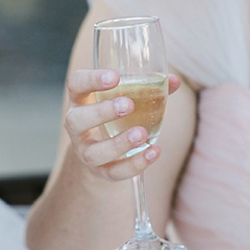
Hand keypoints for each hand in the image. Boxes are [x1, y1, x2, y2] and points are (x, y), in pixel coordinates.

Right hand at [63, 69, 179, 180]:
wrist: (101, 154)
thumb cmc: (114, 117)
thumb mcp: (123, 98)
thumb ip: (147, 88)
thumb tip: (173, 81)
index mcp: (81, 100)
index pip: (76, 84)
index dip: (91, 79)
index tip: (115, 77)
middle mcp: (77, 127)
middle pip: (76, 120)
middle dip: (102, 112)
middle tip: (128, 105)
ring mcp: (85, 151)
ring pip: (93, 152)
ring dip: (118, 143)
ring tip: (142, 133)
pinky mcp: (100, 172)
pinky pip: (114, 172)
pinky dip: (135, 164)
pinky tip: (153, 152)